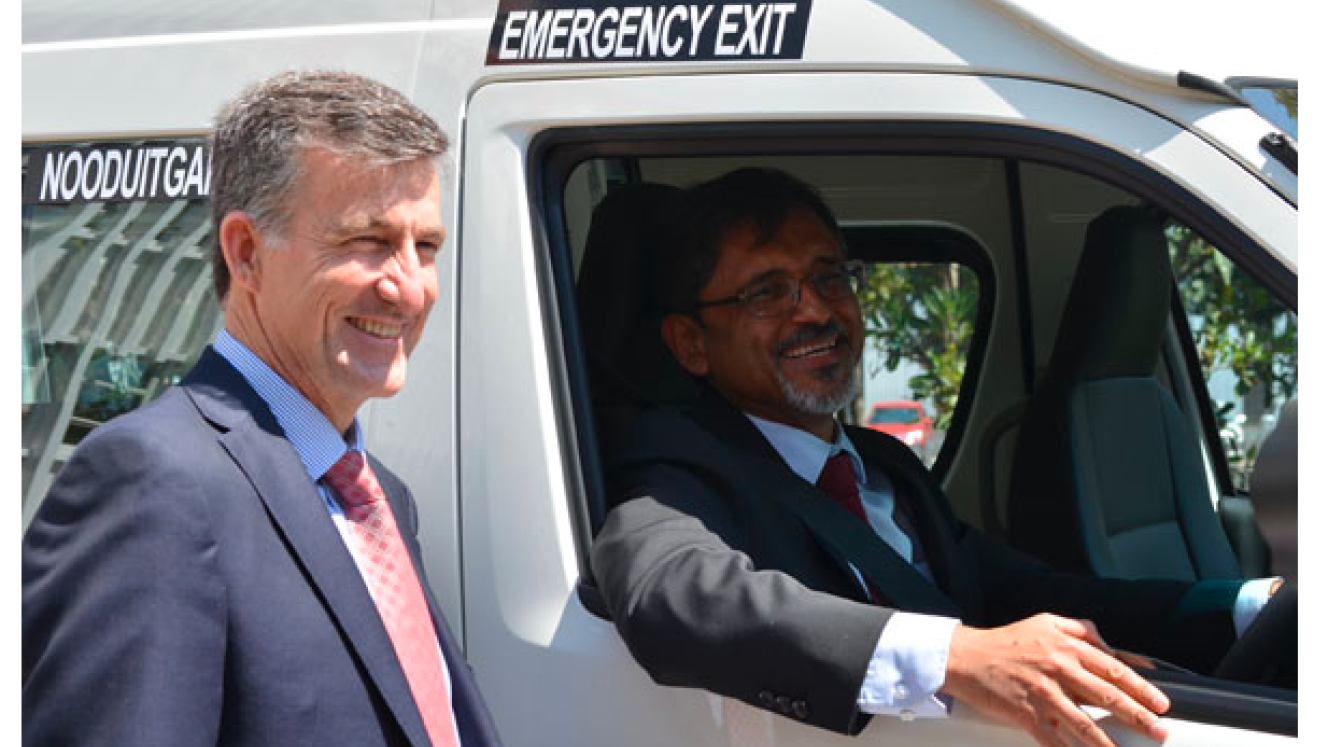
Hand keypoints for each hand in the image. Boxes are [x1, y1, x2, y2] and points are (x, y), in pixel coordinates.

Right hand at [941, 614, 1169, 746]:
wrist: (965, 657)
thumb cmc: (1006, 641)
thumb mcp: (1045, 622)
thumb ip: (1081, 629)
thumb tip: (1109, 645)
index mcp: (1066, 646)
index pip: (1113, 668)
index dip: (1141, 687)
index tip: (1160, 702)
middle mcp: (1058, 669)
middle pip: (1107, 697)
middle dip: (1139, 716)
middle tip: (1159, 730)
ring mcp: (1042, 694)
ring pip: (1084, 724)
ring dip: (1109, 743)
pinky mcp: (1025, 715)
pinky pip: (1053, 740)